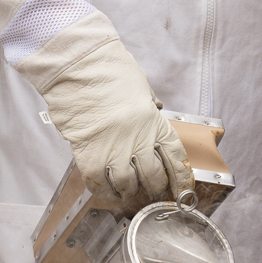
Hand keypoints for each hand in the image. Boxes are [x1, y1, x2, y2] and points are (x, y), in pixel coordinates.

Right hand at [38, 35, 195, 208]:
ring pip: (128, 185)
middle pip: (154, 178)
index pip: (176, 160)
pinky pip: (99, 184)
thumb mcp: (140, 84)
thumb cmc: (109, 71)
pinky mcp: (90, 157)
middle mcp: (138, 141)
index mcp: (155, 123)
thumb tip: (157, 107)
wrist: (79, 69)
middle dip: (156, 190)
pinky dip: (104, 191)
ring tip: (128, 192)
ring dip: (130, 192)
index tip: (182, 191)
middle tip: (153, 194)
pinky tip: (106, 190)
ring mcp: (114, 151)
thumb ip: (149, 101)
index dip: (182, 180)